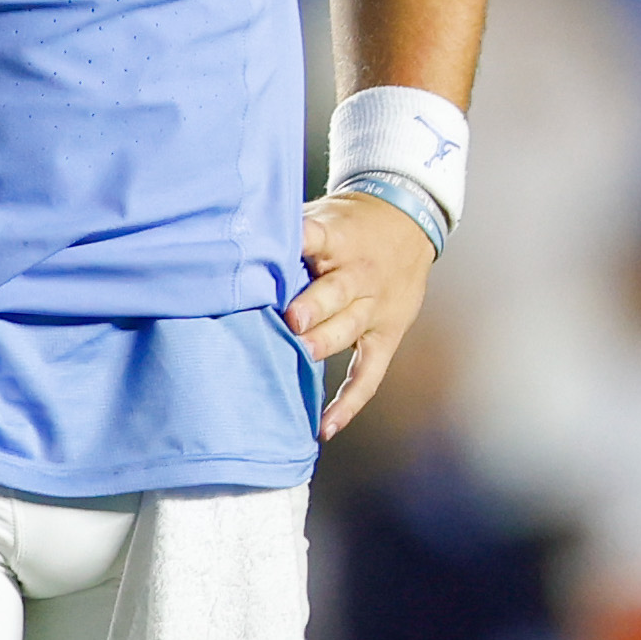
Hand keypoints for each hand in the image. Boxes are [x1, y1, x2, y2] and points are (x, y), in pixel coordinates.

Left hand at [290, 189, 437, 438]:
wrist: (408, 219)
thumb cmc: (349, 223)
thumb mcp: (323, 213)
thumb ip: (287, 233)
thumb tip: (232, 248)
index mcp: (338, 238)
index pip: (315, 237)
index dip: (297, 247)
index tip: (270, 258)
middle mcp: (358, 273)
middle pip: (337, 291)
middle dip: (313, 307)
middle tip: (290, 320)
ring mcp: (374, 307)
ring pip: (350, 327)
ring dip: (324, 343)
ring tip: (300, 356)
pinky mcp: (386, 334)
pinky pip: (369, 373)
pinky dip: (349, 402)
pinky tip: (325, 426)